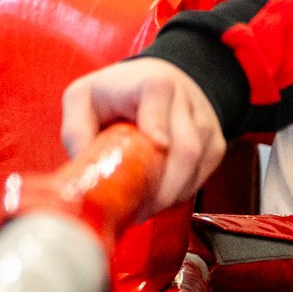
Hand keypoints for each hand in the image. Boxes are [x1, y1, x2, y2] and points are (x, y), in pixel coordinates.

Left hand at [60, 59, 225, 210]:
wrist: (152, 80)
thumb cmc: (113, 93)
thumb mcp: (82, 99)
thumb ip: (77, 130)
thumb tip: (83, 174)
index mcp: (150, 83)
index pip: (158, 94)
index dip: (158, 121)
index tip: (157, 144)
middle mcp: (184, 99)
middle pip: (185, 144)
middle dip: (163, 184)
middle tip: (138, 210)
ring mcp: (204, 122)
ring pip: (198, 163)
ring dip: (171, 193)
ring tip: (143, 211)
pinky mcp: (214, 142)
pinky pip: (204, 173)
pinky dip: (182, 192)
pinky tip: (158, 201)